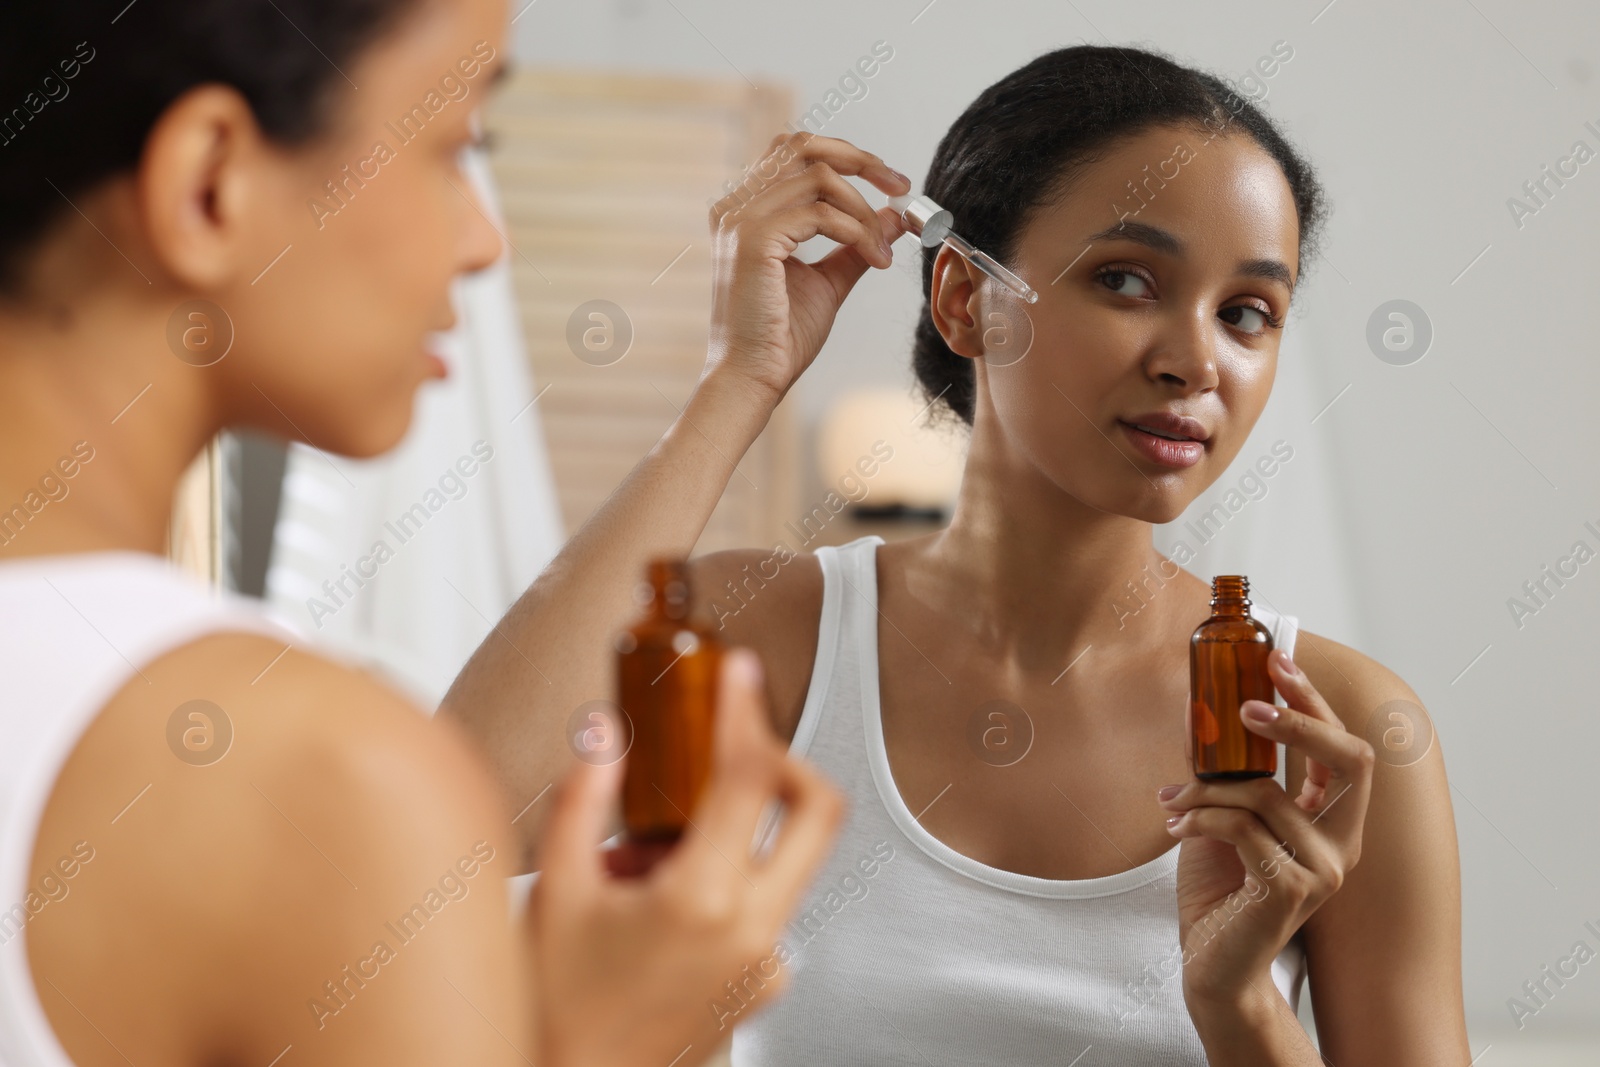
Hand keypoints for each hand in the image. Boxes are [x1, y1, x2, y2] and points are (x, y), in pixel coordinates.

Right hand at [526, 648, 844, 1066]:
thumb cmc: (555, 1010)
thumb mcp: (553, 891)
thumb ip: (583, 801)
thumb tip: (605, 737)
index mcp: (701, 899)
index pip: (750, 776)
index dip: (747, 711)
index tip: (739, 675)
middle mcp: (752, 932)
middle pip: (819, 814)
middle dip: (787, 763)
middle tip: (741, 746)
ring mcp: (766, 963)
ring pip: (789, 862)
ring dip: (741, 833)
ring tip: (653, 855)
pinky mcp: (764, 986)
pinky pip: (767, 910)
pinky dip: (727, 886)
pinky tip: (662, 905)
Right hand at [705, 132, 910, 402]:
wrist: (751, 378)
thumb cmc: (779, 337)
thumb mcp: (829, 281)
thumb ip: (856, 243)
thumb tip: (895, 216)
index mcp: (746, 210)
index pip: (795, 151)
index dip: (848, 156)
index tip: (891, 185)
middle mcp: (736, 206)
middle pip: (803, 145)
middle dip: (861, 160)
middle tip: (901, 188)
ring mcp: (741, 219)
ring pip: (819, 177)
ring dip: (865, 211)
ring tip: (883, 251)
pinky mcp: (753, 239)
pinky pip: (821, 213)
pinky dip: (858, 231)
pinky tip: (875, 259)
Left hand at [1157, 647, 1375, 1009]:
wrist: (1212, 963)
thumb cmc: (1221, 890)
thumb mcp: (1228, 819)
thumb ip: (1234, 776)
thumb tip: (1205, 713)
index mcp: (1334, 822)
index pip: (1346, 750)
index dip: (1316, 702)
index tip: (1279, 660)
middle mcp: (1342, 844)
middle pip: (1349, 759)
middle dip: (1299, 719)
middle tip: (1245, 705)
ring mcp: (1324, 869)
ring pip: (1265, 793)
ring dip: (1207, 789)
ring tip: (1172, 803)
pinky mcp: (1291, 888)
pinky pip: (1242, 827)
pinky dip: (1201, 818)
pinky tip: (1177, 826)